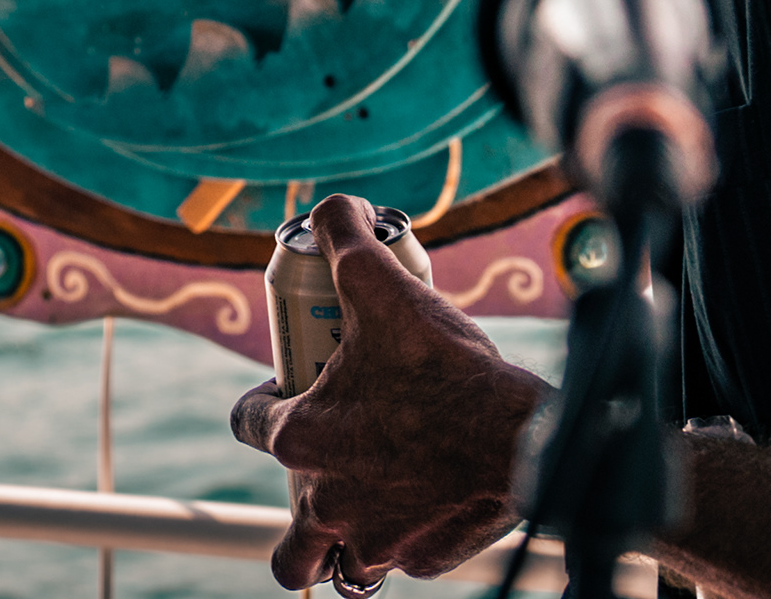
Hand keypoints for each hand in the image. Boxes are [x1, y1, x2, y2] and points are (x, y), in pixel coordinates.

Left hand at [231, 197, 542, 588]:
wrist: (521, 437)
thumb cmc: (445, 367)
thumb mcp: (382, 284)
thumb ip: (345, 236)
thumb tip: (334, 207)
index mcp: (302, 440)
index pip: (248, 426)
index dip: (262, 402)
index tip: (290, 388)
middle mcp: (326, 503)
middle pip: (290, 535)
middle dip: (302, 509)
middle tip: (334, 465)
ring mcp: (375, 540)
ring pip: (341, 564)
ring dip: (347, 541)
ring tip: (375, 506)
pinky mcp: (423, 559)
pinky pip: (405, 558)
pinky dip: (412, 536)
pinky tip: (436, 502)